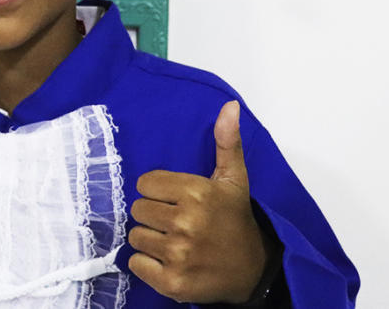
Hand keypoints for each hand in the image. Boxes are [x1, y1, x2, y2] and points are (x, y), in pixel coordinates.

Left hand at [128, 101, 267, 303]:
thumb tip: (229, 105)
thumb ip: (227, 141)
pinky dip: (147, 263)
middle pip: (138, 209)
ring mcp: (178, 254)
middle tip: (175, 221)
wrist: (252, 270)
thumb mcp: (235, 179)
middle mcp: (185, 223)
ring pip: (135, 236)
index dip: (157, 191)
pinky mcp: (171, 282)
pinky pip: (136, 263)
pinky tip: (168, 260)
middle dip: (153, 214)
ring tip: (173, 240)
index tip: (174, 199)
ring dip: (150, 239)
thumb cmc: (236, 220)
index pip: (144, 184)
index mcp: (196, 193)